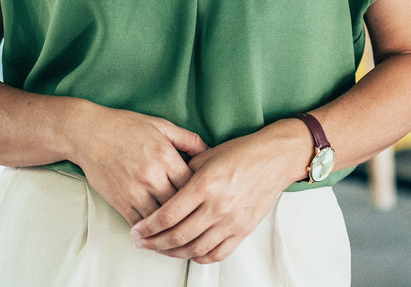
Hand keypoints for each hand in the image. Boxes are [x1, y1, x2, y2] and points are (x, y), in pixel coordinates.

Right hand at [69, 104, 206, 225]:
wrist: (88, 133)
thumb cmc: (125, 126)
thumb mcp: (160, 125)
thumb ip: (187, 139)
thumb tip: (211, 152)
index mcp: (165, 155)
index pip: (193, 185)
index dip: (201, 195)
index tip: (205, 201)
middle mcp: (152, 175)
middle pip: (180, 206)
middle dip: (189, 215)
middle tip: (199, 224)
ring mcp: (135, 190)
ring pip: (161, 220)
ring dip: (171, 229)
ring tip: (182, 236)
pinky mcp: (120, 201)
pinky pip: (140, 224)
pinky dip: (150, 232)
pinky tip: (157, 235)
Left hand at [130, 122, 308, 263]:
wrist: (273, 159)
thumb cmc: (239, 153)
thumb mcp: (206, 155)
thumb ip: (184, 172)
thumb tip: (163, 184)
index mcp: (204, 185)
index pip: (169, 214)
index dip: (149, 226)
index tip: (137, 230)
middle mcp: (217, 206)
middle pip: (178, 235)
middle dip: (155, 243)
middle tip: (142, 243)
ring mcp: (231, 222)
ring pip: (196, 249)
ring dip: (174, 253)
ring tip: (160, 249)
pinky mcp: (243, 231)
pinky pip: (217, 254)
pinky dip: (199, 257)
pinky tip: (188, 253)